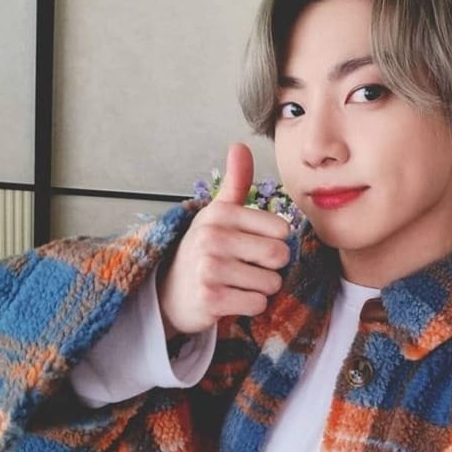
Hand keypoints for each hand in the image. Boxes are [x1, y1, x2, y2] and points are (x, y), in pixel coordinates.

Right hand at [158, 143, 290, 337]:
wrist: (170, 293)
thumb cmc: (204, 250)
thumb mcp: (218, 213)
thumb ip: (236, 182)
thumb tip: (240, 145)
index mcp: (220, 214)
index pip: (281, 230)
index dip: (274, 242)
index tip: (252, 246)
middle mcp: (213, 237)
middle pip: (279, 256)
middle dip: (271, 267)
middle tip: (248, 268)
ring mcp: (210, 269)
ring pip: (271, 283)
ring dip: (261, 288)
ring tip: (237, 283)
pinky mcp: (211, 299)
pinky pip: (257, 304)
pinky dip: (251, 306)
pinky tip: (232, 300)